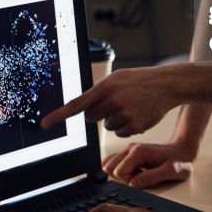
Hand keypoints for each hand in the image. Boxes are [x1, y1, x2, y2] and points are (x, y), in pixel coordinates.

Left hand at [40, 66, 183, 136]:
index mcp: (105, 87)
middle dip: (98, 113)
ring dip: (116, 119)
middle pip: (91, 117)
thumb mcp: (117, 78)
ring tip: (131, 105)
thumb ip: (100, 91)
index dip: (59, 115)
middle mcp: (112, 101)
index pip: (77, 104)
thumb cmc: (139, 80)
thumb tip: (84, 108)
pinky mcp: (135, 126)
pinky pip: (121, 133)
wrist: (166, 85)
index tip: (45, 124)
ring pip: (108, 126)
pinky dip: (127, 127)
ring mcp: (124, 115)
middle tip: (114, 102)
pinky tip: (138, 113)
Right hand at [102, 140, 195, 187]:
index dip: (127, 181)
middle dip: (121, 178)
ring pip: (109, 164)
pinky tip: (135, 173)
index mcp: (138, 152)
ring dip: (120, 175)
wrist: (184, 149)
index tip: (141, 181)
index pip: (118, 171)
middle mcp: (130, 148)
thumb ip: (151, 178)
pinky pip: (115, 163)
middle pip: (109, 167)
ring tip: (138, 175)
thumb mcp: (171, 172)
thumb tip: (133, 184)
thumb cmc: (181, 160)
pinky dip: (121, 172)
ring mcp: (129, 150)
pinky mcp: (130, 153)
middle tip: (139, 179)